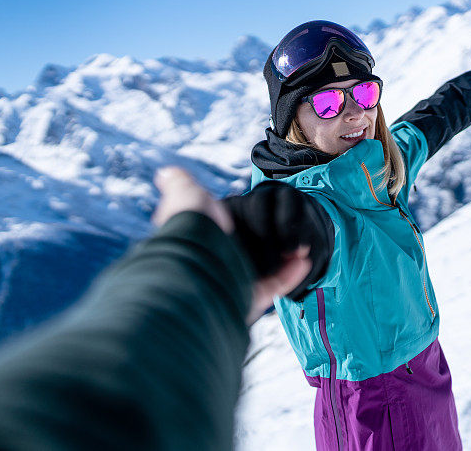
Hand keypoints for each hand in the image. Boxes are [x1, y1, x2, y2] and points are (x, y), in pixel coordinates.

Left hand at [152, 166, 310, 325]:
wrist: (194, 262)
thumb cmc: (189, 226)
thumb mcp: (184, 195)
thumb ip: (180, 185)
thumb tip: (166, 173)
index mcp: (205, 240)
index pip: (230, 230)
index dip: (250, 222)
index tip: (267, 214)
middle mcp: (218, 261)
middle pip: (252, 252)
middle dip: (273, 243)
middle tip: (288, 234)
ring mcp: (235, 281)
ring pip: (267, 269)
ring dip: (287, 257)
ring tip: (301, 247)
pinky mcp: (249, 297)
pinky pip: (275, 285)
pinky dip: (291, 274)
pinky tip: (304, 259)